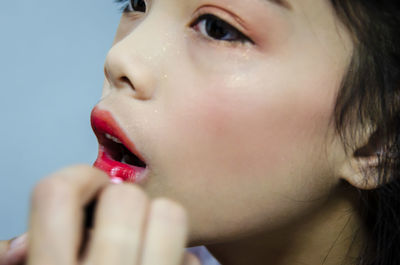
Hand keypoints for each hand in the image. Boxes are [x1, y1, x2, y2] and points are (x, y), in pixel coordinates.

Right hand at [1, 165, 200, 264]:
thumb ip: (32, 259)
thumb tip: (17, 244)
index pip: (56, 193)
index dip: (78, 179)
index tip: (93, 187)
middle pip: (126, 197)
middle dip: (123, 203)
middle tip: (120, 223)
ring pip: (169, 213)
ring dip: (158, 222)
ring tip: (147, 243)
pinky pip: (191, 255)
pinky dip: (178, 258)